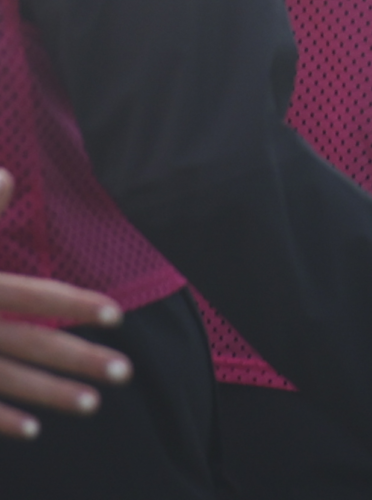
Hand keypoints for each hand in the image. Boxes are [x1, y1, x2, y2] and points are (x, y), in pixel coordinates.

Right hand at [0, 170, 131, 440]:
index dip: (73, 303)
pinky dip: (1, 420)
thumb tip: (8, 176)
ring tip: (93, 405)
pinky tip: (34, 430)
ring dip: (49, 395)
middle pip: (29, 342)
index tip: (116, 313)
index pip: (30, 294)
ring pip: (6, 380)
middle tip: (125, 371)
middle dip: (78, 358)